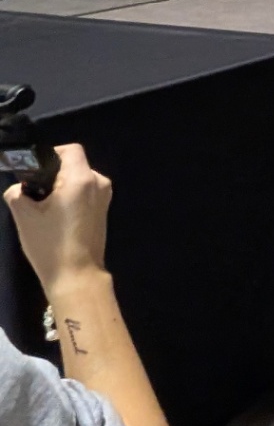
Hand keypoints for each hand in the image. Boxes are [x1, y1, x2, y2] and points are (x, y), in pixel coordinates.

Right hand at [3, 144, 110, 298]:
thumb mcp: (25, 217)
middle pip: (75, 164)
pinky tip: (55, 216)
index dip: (50, 155)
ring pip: (79, 179)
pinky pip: (85, 192)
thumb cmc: (49, 244)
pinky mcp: (103, 209)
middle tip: (33, 192)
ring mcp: (104, 196)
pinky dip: (70, 197)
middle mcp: (98, 182)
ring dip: (61, 187)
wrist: (76, 275)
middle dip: (52, 174)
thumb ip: (17, 194)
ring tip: (42, 207)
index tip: (33, 170)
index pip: (70, 150)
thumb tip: (17, 188)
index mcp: (83, 179)